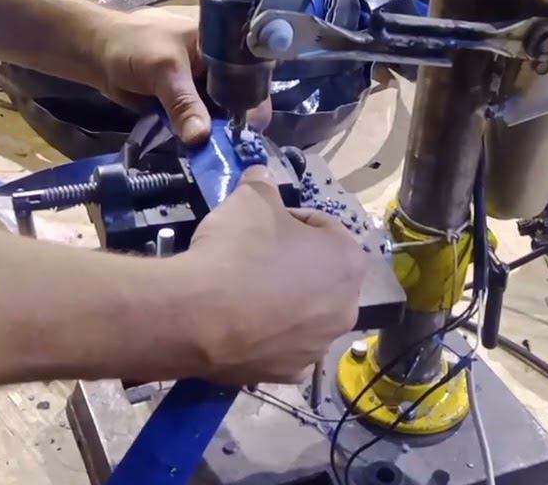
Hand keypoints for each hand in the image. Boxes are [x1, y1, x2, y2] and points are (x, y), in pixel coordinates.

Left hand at [94, 9, 269, 144]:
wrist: (97, 54)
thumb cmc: (132, 46)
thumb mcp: (164, 70)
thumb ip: (183, 103)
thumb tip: (201, 138)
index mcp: (223, 39)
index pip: (251, 72)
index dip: (255, 100)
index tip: (251, 130)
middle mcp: (220, 61)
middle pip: (240, 95)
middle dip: (239, 121)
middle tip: (239, 150)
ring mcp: (204, 81)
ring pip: (222, 110)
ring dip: (221, 131)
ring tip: (225, 155)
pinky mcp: (189, 98)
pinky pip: (202, 118)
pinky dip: (203, 132)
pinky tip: (209, 151)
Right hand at [176, 167, 365, 383]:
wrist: (199, 314)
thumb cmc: (238, 250)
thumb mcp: (250, 198)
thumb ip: (263, 183)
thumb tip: (261, 175)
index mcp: (348, 260)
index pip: (323, 227)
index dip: (290, 219)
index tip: (262, 222)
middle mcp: (346, 307)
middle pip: (319, 274)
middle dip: (292, 263)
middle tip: (253, 255)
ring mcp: (319, 345)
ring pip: (304, 314)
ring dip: (283, 301)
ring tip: (242, 291)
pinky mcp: (290, 373)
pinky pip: (283, 348)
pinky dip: (268, 337)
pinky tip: (243, 325)